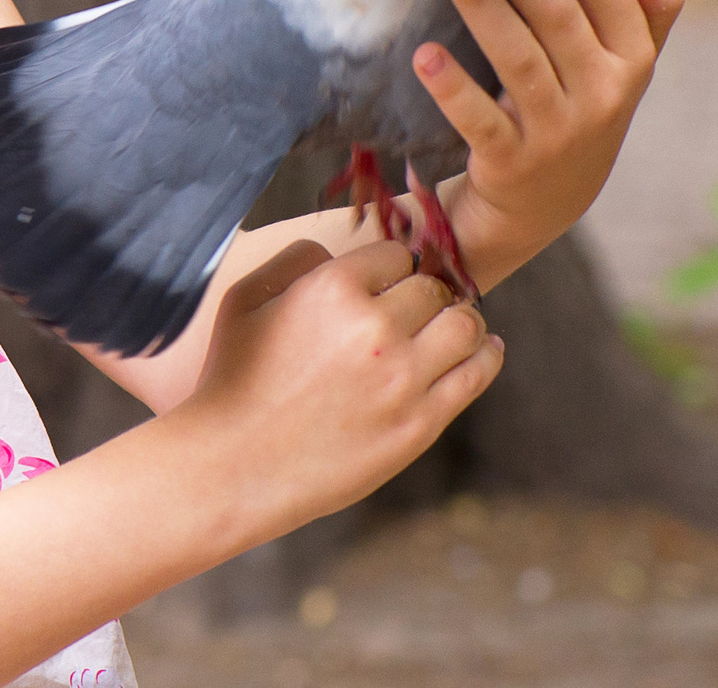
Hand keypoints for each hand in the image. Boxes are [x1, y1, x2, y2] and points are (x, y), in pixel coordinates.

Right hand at [171, 239, 501, 538]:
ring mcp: (402, 379)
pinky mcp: (419, 424)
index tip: (388, 283)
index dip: (392, 268)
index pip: (395, 254)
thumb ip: (295, 259)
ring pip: (465, 324)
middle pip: (433, 288)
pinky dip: (486, 354)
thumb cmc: (231, 380)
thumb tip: (342, 251)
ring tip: (450, 328)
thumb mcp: (245, 299)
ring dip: (462, 319)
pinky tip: (482, 349)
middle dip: (425, 294)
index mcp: (332, 289)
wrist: (233, 467)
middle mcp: (375, 328)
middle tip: (418, 309)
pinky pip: (476, 374)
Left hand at [417, 0, 683, 279]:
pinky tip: (425, 56)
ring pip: (518, 57)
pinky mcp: (513, 164)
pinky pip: (482, 121)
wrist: (544, 206)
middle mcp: (604, 95)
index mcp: (633, 59)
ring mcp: (559, 133)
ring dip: (479, 1)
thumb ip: (645, 13)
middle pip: (555, 11)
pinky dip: (453, 89)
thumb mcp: (623, 67)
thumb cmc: (579, 111)